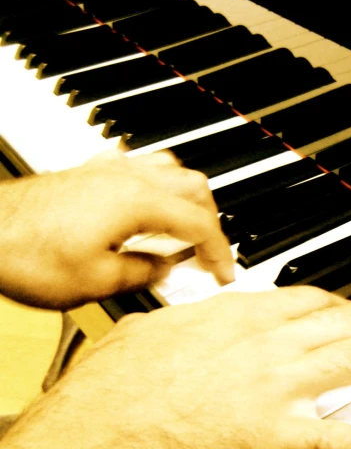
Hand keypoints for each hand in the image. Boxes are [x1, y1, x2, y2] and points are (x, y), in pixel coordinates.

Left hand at [0, 152, 233, 308]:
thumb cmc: (26, 254)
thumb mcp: (96, 282)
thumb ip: (142, 273)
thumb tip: (162, 269)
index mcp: (139, 203)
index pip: (199, 224)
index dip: (219, 252)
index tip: (226, 274)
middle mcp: (129, 179)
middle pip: (194, 187)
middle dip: (212, 220)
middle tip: (210, 251)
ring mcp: (107, 171)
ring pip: (170, 168)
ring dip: (188, 196)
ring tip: (187, 223)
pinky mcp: (88, 172)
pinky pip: (137, 165)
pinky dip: (156, 184)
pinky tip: (146, 200)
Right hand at [0, 287, 350, 448]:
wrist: (102, 432)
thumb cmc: (119, 384)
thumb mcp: (154, 329)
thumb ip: (189, 317)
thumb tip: (196, 309)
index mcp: (241, 315)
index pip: (314, 300)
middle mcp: (268, 343)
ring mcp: (276, 387)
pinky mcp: (274, 436)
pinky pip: (340, 436)